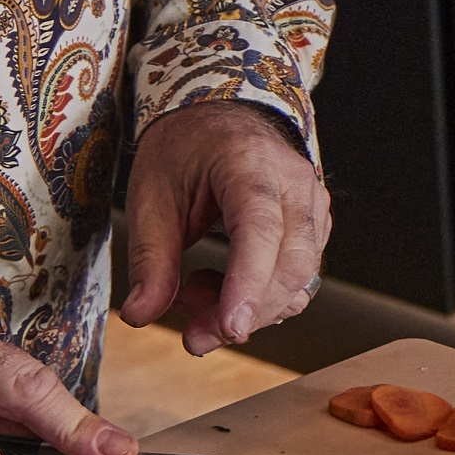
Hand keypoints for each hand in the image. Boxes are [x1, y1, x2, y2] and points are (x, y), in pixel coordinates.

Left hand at [119, 100, 330, 356]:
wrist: (220, 118)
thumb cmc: (185, 149)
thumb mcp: (150, 196)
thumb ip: (149, 258)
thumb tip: (141, 315)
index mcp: (249, 162)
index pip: (260, 229)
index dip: (248, 283)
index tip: (230, 328)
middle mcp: (294, 182)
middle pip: (290, 265)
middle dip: (245, 313)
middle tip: (193, 336)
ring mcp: (312, 204)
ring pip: (300, 280)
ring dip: (250, 308)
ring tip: (193, 294)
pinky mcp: (314, 226)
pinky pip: (299, 278)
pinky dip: (262, 298)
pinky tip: (223, 286)